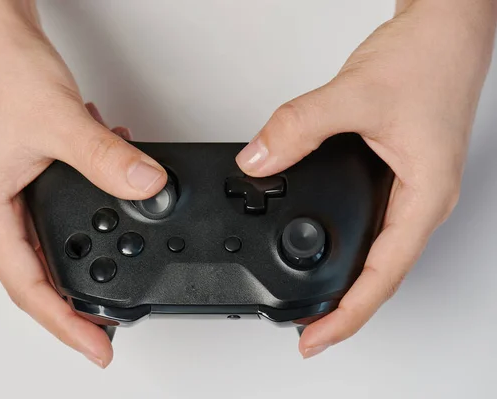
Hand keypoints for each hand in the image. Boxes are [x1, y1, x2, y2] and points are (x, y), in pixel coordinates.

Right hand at [0, 1, 165, 367]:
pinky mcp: (38, 166)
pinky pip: (70, 204)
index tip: (96, 348)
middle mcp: (2, 204)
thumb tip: (148, 189)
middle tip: (110, 329)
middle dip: (76, 304)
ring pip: (57, 241)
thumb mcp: (59, 122)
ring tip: (121, 280)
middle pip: (40, 274)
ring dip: (91, 258)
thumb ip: (106, 160)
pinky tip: (120, 204)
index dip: (63, 324)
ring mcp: (20, 187)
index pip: (28, 286)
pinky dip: (98, 210)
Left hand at [236, 0, 495, 357]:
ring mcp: (408, 188)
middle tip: (308, 331)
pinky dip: (345, 244)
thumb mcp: (355, 95)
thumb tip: (258, 159)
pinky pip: (370, 223)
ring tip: (313, 302)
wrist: (444, 27)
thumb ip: (299, 127)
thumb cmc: (427, 58)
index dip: (349, 314)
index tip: (316, 338)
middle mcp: (420, 200)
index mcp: (424, 195)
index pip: (384, 275)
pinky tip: (323, 245)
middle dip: (345, 308)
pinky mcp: (394, 172)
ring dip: (346, 281)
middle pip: (382, 275)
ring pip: (376, 251)